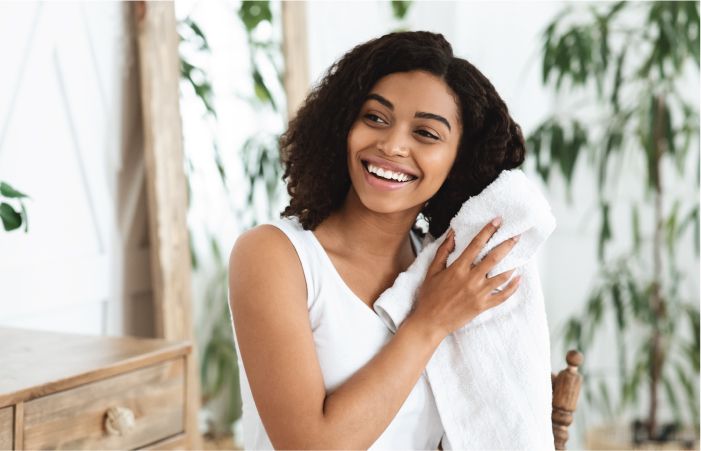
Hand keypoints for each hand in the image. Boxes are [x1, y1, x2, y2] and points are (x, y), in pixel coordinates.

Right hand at [410, 218, 521, 339]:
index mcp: (458, 268)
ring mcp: (479, 293)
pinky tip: (518, 278)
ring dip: (512, 264)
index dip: (488, 231)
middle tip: (516, 236)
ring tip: (519, 256)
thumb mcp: (432, 270)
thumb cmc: (429, 296)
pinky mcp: (483, 306)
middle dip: (507, 244)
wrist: (430, 322)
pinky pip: (503, 295)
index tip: (497, 221)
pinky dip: (513, 287)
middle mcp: (471, 279)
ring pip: (502, 276)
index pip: (476, 244)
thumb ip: (444, 251)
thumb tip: (452, 234)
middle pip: (494, 258)